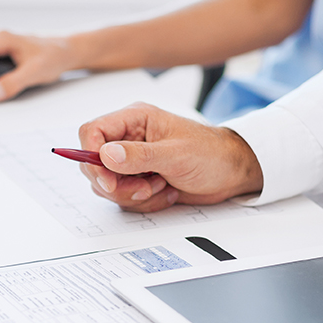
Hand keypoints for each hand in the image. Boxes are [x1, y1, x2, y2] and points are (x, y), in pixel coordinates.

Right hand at [77, 102, 262, 211]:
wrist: (231, 173)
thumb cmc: (211, 153)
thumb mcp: (176, 154)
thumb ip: (139, 155)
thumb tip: (106, 154)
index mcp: (134, 120)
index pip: (92, 132)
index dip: (91, 156)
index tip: (107, 178)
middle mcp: (128, 139)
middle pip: (94, 164)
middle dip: (116, 184)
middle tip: (143, 188)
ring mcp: (132, 162)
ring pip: (107, 185)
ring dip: (133, 195)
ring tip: (161, 186)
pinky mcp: (138, 180)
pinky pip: (123, 198)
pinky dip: (144, 202)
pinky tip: (165, 192)